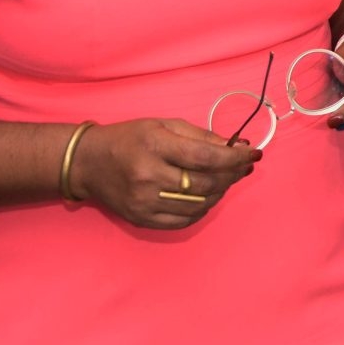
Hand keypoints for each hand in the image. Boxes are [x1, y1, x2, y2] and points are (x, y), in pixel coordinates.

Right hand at [72, 118, 259, 229]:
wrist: (88, 163)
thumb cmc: (129, 138)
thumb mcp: (163, 124)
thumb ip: (201, 135)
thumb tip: (236, 146)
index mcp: (155, 145)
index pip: (206, 157)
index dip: (235, 158)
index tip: (254, 154)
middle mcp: (148, 176)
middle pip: (206, 183)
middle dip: (233, 175)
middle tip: (243, 166)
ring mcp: (144, 202)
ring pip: (199, 204)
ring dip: (221, 191)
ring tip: (227, 179)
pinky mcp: (142, 219)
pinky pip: (184, 220)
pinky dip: (203, 208)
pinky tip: (208, 194)